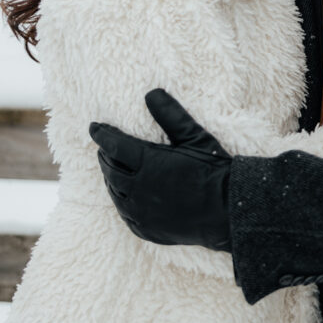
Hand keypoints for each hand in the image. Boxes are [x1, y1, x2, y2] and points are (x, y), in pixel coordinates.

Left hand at [89, 88, 231, 249]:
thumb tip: (151, 93)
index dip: (103, 135)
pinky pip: (125, 215)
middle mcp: (139, 190)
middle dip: (105, 156)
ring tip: (110, 169)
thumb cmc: (213, 169)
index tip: (94, 127)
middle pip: (111, 170)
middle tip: (103, 147)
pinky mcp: (148, 230)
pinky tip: (123, 197)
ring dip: (110, 179)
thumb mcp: (193, 137)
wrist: (228, 210)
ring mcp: (142, 213)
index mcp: (148, 163)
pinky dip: (120, 202)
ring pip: (115, 194)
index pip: (115, 146)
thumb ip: (170, 115)